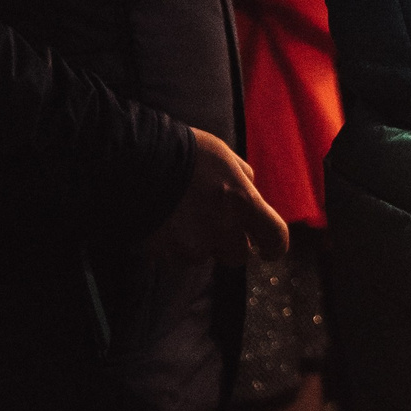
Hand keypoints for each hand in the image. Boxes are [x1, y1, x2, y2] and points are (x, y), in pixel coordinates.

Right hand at [152, 129, 287, 264]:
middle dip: (231, 245)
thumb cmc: (186, 152)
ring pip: (204, 256)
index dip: (275, 247)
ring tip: (183, 217)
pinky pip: (177, 257)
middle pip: (238, 255)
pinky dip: (174, 245)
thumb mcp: (225, 158)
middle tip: (217, 228)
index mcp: (243, 202)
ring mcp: (192, 244)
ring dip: (199, 243)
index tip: (269, 251)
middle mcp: (222, 228)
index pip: (274, 237)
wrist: (136, 162)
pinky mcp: (165, 253)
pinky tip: (166, 222)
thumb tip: (251, 193)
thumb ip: (244, 179)